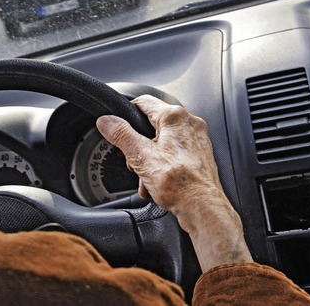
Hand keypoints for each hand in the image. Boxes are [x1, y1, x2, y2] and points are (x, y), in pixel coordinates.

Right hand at [96, 95, 251, 271]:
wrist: (203, 208)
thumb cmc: (180, 184)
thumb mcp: (140, 156)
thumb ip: (121, 135)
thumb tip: (107, 121)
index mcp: (175, 117)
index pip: (143, 102)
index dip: (126, 113)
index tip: (116, 124)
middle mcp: (190, 124)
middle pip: (153, 124)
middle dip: (139, 144)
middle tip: (132, 159)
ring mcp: (197, 140)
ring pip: (163, 141)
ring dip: (150, 158)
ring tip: (145, 176)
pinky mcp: (200, 155)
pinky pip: (175, 154)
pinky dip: (163, 165)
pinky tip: (157, 181)